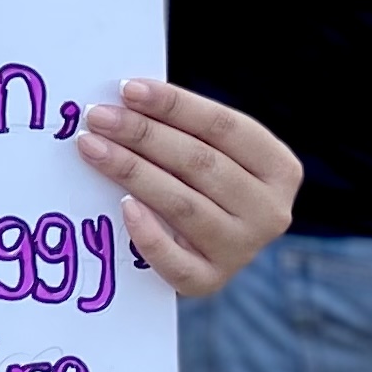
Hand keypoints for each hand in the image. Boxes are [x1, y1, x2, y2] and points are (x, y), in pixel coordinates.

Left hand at [76, 79, 297, 299]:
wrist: (208, 249)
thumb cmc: (204, 183)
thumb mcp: (213, 153)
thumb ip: (184, 129)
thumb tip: (127, 98)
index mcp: (279, 168)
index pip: (224, 127)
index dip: (174, 105)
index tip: (128, 89)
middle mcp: (270, 211)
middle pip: (199, 163)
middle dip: (142, 135)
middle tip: (98, 116)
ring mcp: (242, 250)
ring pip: (182, 204)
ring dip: (131, 171)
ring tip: (92, 146)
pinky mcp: (210, 281)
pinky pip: (174, 261)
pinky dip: (148, 233)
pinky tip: (121, 205)